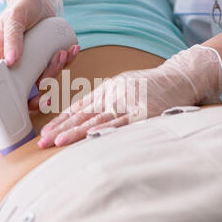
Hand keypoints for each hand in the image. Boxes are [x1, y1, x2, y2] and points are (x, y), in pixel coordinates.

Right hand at [0, 0, 79, 109]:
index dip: (15, 102)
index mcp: (1, 61)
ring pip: (46, 80)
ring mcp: (33, 64)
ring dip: (57, 70)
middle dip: (44, 90)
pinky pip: (59, 67)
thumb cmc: (21, 6)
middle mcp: (17, 66)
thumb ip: (12, 38)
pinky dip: (68, 61)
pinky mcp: (47, 59)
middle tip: (52, 82)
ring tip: (62, 52)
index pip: (3, 89)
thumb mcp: (14, 18)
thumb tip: (10, 62)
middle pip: (28, 91)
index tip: (32, 102)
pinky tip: (72, 49)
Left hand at [37, 45, 221, 147]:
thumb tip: (88, 120)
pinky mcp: (144, 113)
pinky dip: (104, 131)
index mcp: (107, 90)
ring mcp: (128, 103)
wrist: (180, 77)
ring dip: (75, 132)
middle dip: (60, 129)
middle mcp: (113, 94)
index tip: (45, 132)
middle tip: (41, 142)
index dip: (60, 120)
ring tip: (56, 143)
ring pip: (97, 120)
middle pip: (82, 115)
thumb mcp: (124, 88)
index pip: (79, 108)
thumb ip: (107, 102)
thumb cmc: (152, 86)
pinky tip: (89, 137)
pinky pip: (122, 123)